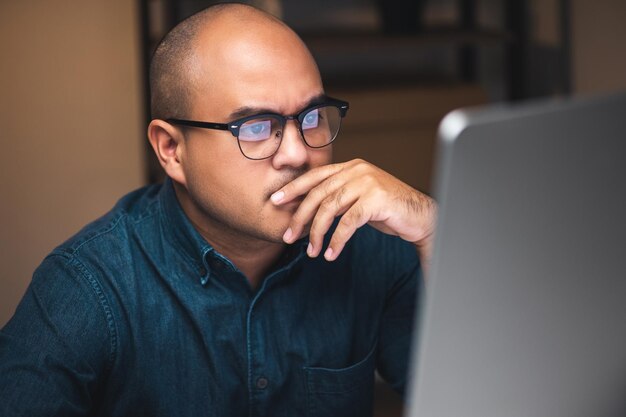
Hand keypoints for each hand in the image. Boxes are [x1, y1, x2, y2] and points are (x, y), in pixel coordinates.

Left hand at [270, 159, 436, 265]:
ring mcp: (367, 182)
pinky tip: (330, 253)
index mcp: (351, 166)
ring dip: (316, 233)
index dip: (294, 188)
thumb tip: (308, 210)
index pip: (315, 175)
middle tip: (288, 236)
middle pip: (318, 193)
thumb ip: (338, 197)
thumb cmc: (388, 210)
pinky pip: (348, 223)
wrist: (422, 216)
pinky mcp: (376, 199)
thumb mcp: (359, 198)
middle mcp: (357, 170)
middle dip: (300, 217)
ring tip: (310, 251)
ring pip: (330, 208)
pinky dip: (336, 240)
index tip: (275, 200)